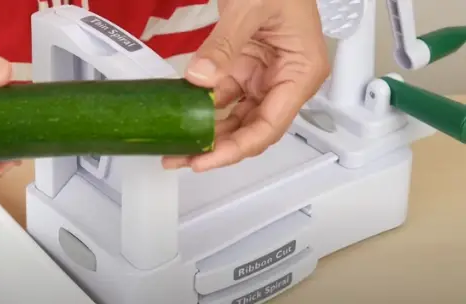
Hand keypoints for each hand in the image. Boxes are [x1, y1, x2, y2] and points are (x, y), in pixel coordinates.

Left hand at [163, 0, 329, 171]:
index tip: (206, 160)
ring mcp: (264, 75)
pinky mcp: (245, 67)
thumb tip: (200, 78)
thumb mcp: (251, 7)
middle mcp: (284, 80)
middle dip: (217, 148)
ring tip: (176, 147)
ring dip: (207, 133)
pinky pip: (224, 96)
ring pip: (236, 117)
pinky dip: (203, 108)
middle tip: (181, 159)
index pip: (269, 125)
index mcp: (300, 72)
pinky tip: (181, 117)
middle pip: (252, 129)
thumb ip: (225, 44)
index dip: (237, 148)